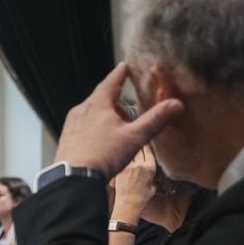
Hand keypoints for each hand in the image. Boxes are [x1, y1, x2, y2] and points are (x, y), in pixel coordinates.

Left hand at [54, 63, 183, 177]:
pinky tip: (102, 143)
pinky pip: (83, 126)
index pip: (110, 82)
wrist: (73, 179)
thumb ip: (156, 119)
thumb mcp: (134, 137)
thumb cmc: (104, 155)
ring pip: (92, 113)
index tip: (125, 65)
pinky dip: (95, 128)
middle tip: (129, 113)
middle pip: (102, 99)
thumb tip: (177, 103)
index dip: (120, 73)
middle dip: (116, 102)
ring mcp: (71, 125)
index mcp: (97, 104)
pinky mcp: (66, 138)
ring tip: (119, 132)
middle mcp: (80, 110)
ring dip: (106, 117)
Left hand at [110, 145, 158, 223]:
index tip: (142, 139)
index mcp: (150, 167)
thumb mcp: (153, 186)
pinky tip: (116, 154)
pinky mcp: (119, 169)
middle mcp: (140, 165)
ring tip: (123, 144)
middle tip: (131, 139)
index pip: (148, 150)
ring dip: (126, 149)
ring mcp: (129, 167)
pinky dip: (118, 156)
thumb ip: (151, 176)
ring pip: (127, 152)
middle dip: (135, 143)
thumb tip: (148, 171)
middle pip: (138, 148)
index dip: (145, 143)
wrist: (128, 204)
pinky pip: (119, 159)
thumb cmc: (142, 197)